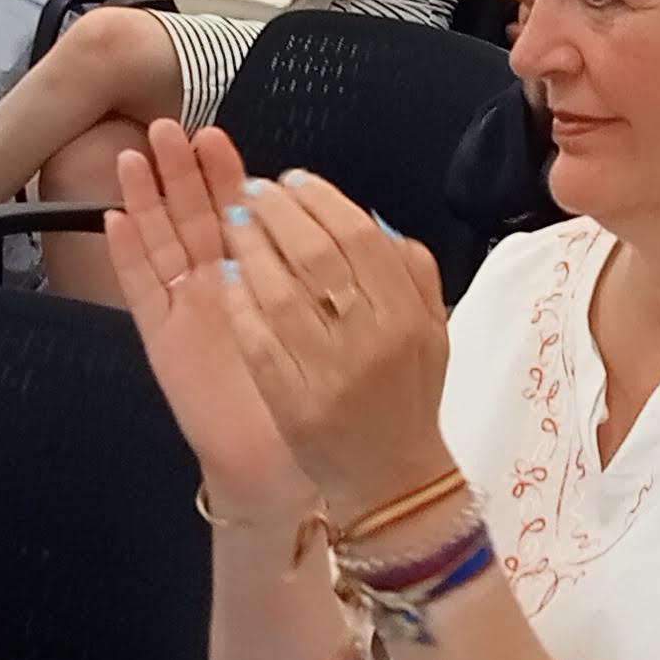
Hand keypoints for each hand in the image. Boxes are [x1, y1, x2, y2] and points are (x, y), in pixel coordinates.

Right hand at [105, 123, 314, 517]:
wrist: (281, 466)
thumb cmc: (316, 400)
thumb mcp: (346, 331)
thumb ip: (351, 279)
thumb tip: (369, 223)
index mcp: (266, 279)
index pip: (244, 214)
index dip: (230, 176)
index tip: (220, 136)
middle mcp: (223, 286)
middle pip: (197, 215)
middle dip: (187, 172)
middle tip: (176, 127)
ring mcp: (189, 310)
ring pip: (164, 241)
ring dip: (150, 198)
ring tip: (138, 154)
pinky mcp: (164, 341)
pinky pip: (141, 291)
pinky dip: (126, 255)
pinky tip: (113, 218)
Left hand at [225, 165, 459, 524]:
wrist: (393, 479)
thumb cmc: (409, 396)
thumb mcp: (431, 329)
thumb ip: (412, 270)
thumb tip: (369, 216)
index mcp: (407, 316)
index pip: (359, 237)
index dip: (320, 200)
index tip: (291, 179)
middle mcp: (371, 339)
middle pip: (315, 255)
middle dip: (277, 214)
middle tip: (251, 192)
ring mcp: (328, 372)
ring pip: (280, 293)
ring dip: (251, 249)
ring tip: (233, 222)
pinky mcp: (291, 402)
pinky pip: (257, 340)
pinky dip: (240, 303)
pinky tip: (228, 276)